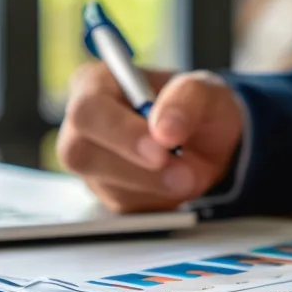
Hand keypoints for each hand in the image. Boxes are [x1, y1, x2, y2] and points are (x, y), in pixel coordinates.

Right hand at [58, 63, 243, 211]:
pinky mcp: (106, 194)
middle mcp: (83, 126)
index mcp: (95, 85)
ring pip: (107, 186)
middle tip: (184, 173)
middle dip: (136, 168)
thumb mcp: (203, 91)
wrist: (210, 143)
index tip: (161, 149)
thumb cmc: (196, 106)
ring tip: (191, 174)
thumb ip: (185, 100)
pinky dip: (159, 200)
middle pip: (81, 154)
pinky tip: (176, 184)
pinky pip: (125, 207)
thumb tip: (165, 130)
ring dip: (156, 186)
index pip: (88, 110)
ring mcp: (91, 163)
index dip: (121, 132)